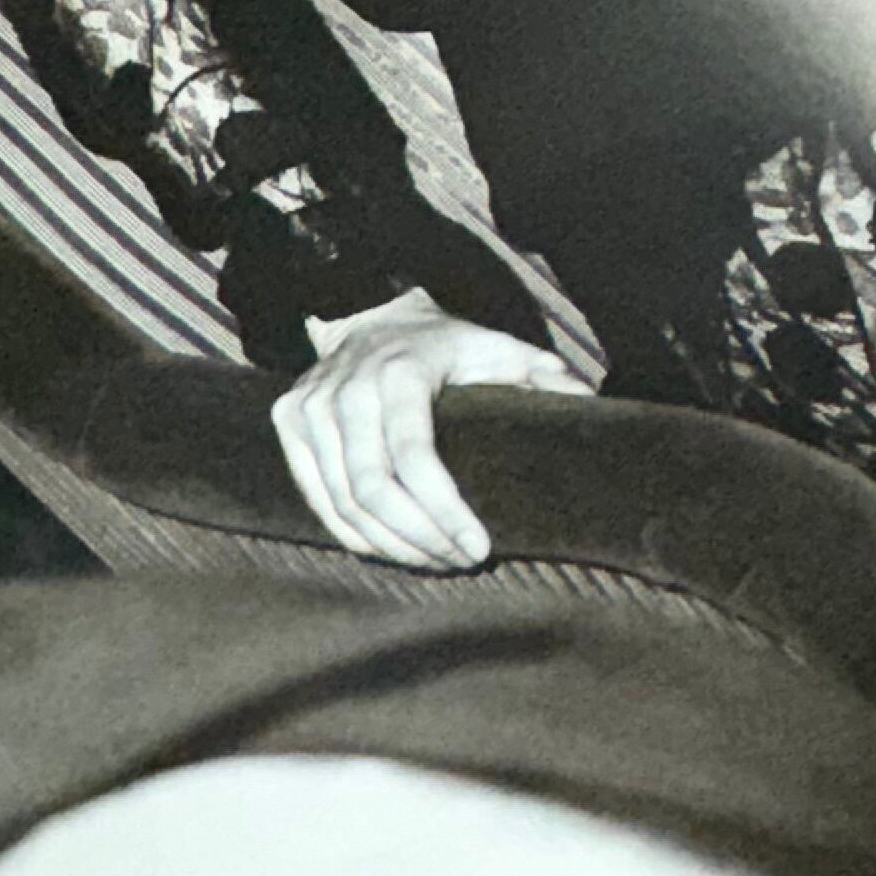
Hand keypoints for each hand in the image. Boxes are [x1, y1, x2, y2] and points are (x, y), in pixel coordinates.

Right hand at [270, 287, 593, 569]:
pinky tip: (392, 550)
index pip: (414, 459)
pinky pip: (318, 500)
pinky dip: (354, 536)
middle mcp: (347, 388)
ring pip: (344, 504)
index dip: (444, 513)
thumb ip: (539, 374)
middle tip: (458, 562)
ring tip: (434, 561)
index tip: (478, 549)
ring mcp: (310, 405)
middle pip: (374, 490)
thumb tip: (587, 402)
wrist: (373, 313)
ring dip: (390, 547)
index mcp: (399, 371)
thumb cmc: (444, 343)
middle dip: (420, 539)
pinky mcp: (289, 422)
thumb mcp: (495, 347)